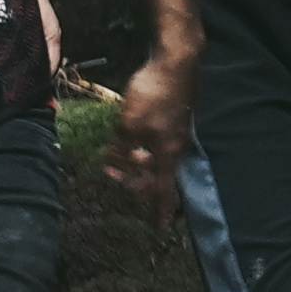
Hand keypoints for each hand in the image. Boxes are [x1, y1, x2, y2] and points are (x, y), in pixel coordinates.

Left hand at [101, 42, 201, 199]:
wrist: (177, 61)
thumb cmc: (154, 95)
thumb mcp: (130, 125)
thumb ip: (122, 149)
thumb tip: (112, 166)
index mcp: (168, 154)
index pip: (163, 191)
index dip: (161, 212)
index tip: (160, 230)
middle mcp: (176, 147)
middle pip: (159, 174)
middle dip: (138, 182)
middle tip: (116, 178)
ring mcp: (177, 130)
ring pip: (157, 156)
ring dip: (138, 162)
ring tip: (118, 157)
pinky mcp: (174, 116)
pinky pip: (158, 141)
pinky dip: (143, 146)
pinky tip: (131, 135)